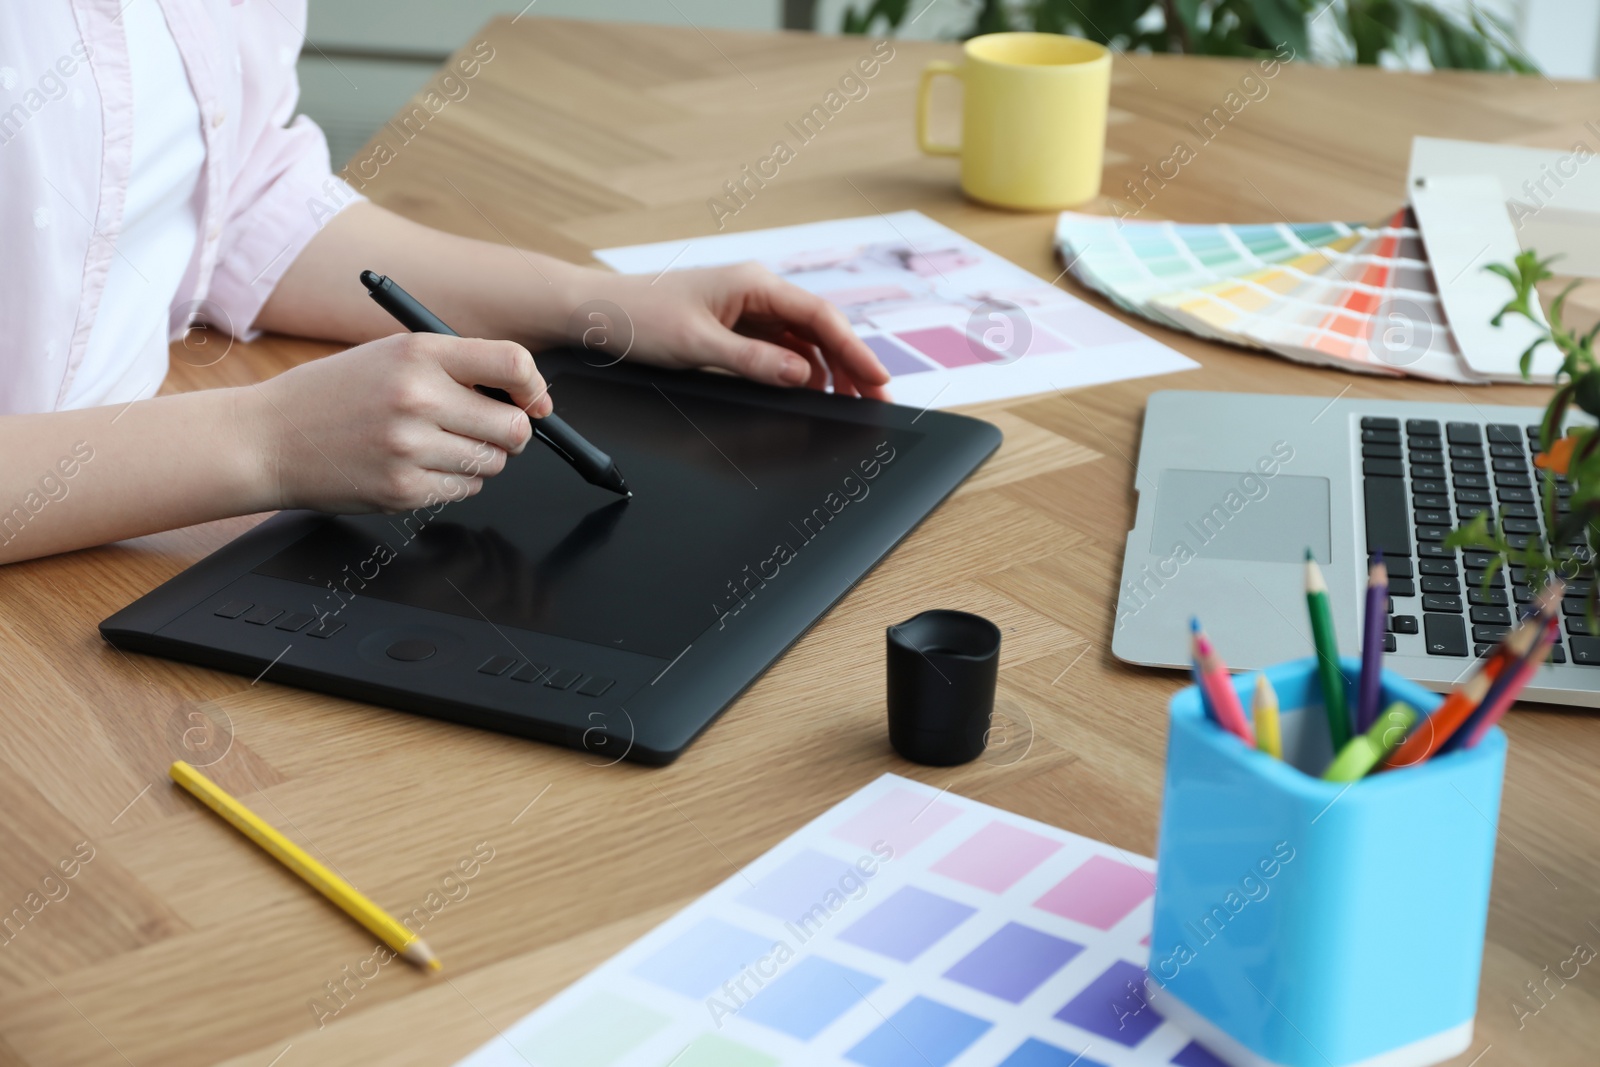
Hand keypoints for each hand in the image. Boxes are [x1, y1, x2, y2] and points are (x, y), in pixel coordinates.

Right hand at [245, 333, 548, 512]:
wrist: (267, 438)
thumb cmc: (332, 395)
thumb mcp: (391, 356)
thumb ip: (455, 367)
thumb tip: (525, 394)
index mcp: (418, 354)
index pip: (512, 364)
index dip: (534, 387)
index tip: (535, 401)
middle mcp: (417, 398)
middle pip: (514, 426)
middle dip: (511, 432)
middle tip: (488, 429)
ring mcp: (410, 447)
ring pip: (493, 463)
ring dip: (479, 458)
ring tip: (439, 445)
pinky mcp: (403, 489)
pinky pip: (465, 490)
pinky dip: (454, 481)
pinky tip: (419, 465)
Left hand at [578, 264, 890, 399]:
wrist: (592, 313)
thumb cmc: (637, 317)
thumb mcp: (697, 345)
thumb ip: (753, 361)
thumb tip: (801, 375)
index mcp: (752, 283)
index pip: (819, 316)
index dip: (854, 350)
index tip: (878, 380)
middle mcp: (754, 291)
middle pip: (818, 328)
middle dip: (850, 363)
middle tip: (875, 399)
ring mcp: (744, 308)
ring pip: (801, 339)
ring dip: (826, 368)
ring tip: (849, 400)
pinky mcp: (732, 326)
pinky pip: (777, 347)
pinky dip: (797, 369)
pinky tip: (808, 389)